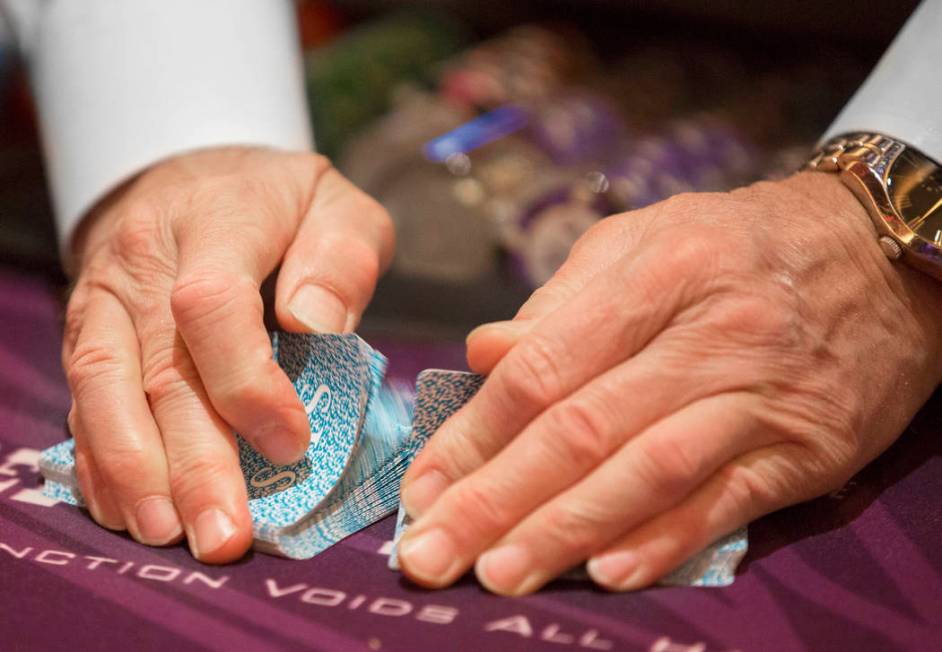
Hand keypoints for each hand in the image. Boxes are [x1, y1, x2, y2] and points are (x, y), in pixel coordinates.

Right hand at [63, 147, 392, 561]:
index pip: (211, 306)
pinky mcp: (88, 333)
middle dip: (193, 462)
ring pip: (104, 392)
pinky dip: (102, 461)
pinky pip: (82, 401)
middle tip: (225, 537)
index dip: (247, 382)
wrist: (192, 177)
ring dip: (136, 473)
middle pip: (158, 369)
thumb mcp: (335, 204)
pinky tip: (129, 511)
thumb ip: (341, 257)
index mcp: (213, 222)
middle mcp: (143, 263)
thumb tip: (316, 324)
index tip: (292, 443)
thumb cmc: (279, 202)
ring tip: (170, 535)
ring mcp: (104, 301)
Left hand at [397, 172, 941, 593]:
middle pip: (583, 429)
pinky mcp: (806, 450)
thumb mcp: (646, 241)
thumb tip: (483, 354)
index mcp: (657, 273)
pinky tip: (606, 573)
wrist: (879, 255)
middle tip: (429, 553)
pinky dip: (666, 541)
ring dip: (565, 531)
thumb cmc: (738, 245)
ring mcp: (761, 397)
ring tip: (497, 574)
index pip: (545, 366)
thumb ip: (562, 301)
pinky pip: (728, 503)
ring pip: (648, 472)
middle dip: (497, 499)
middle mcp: (709, 336)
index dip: (475, 433)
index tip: (422, 487)